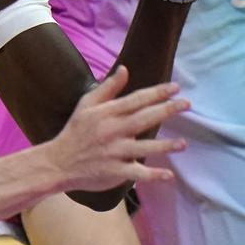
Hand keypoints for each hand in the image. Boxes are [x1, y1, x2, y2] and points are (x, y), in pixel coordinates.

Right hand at [46, 66, 188, 193]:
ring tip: (183, 144)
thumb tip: (125, 69)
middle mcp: (112, 131)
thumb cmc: (76, 131)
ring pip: (143, 148)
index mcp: (106, 113)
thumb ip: (107, 88)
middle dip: (166, 110)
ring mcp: (114, 152)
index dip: (156, 93)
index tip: (175, 87)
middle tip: (187, 104)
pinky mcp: (115, 172)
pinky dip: (153, 176)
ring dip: (164, 146)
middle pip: (143, 119)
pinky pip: (137, 173)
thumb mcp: (86, 104)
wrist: (58, 162)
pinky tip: (168, 175)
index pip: (136, 100)